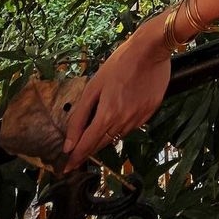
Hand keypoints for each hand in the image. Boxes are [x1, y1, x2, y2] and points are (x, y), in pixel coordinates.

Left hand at [61, 21, 172, 172]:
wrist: (151, 50)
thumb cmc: (119, 63)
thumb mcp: (94, 86)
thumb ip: (80, 116)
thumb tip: (68, 143)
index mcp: (107, 115)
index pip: (87, 145)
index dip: (76, 158)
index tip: (67, 168)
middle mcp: (124, 122)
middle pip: (101, 144)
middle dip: (88, 150)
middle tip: (77, 155)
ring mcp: (139, 119)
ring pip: (117, 137)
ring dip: (104, 138)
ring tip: (95, 133)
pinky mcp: (150, 113)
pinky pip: (131, 127)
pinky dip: (121, 127)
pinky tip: (118, 116)